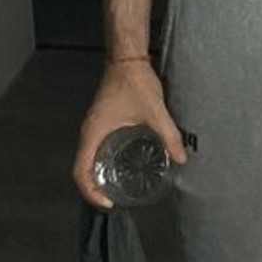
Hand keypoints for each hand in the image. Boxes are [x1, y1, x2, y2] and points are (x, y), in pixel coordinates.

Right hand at [72, 58, 187, 209]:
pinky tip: (119, 167)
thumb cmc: (134, 81)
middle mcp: (88, 132)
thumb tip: (181, 159)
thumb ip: (168, 135)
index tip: (108, 203)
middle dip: (93, 190)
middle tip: (113, 202)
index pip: (80, 170)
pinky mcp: (100, 123)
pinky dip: (101, 164)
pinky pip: (94, 150)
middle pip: (81, 169)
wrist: (127, 58)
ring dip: (96, 177)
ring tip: (115, 190)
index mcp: (94, 132)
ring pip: (86, 160)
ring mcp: (93, 127)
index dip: (90, 192)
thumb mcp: (154, 111)